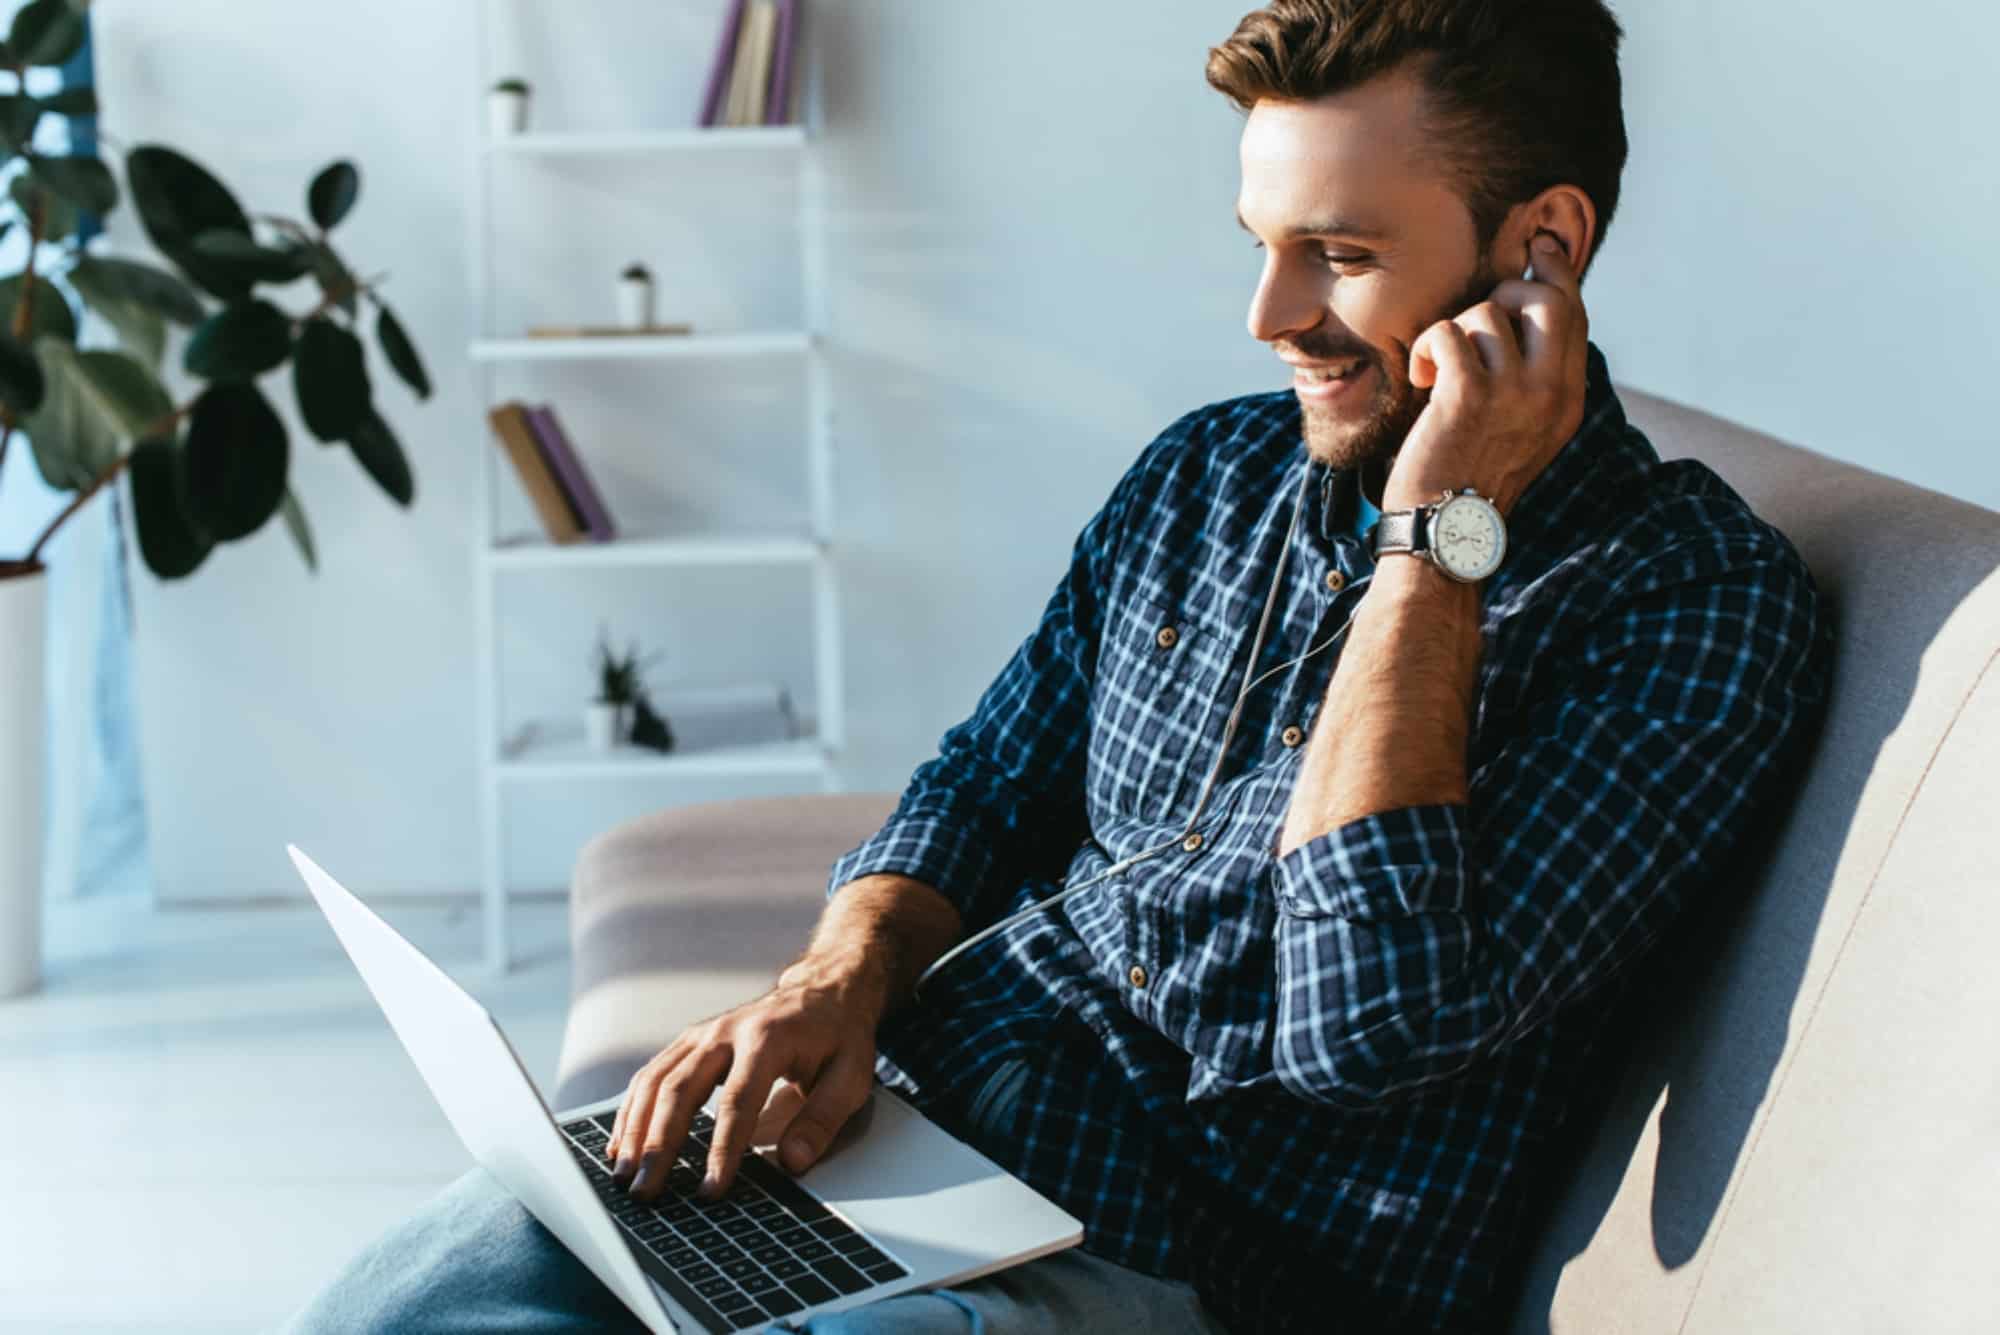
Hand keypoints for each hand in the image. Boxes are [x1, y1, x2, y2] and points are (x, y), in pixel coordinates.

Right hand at [605, 958, 883, 1203]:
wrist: (824, 992)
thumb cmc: (838, 1038)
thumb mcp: (852, 1077)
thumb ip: (823, 1119)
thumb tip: (793, 1163)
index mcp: (768, 1039)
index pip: (737, 1100)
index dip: (722, 1148)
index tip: (712, 1189)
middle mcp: (727, 1031)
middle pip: (681, 1089)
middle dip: (659, 1144)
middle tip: (646, 1190)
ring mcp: (703, 1033)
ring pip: (656, 1081)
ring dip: (635, 1130)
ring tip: (623, 1175)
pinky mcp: (690, 1042)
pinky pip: (652, 1076)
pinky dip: (631, 1110)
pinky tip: (621, 1144)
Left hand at [1383, 235, 1590, 516]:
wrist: (1445, 529)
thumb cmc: (1469, 475)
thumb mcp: (1521, 427)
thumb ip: (1532, 376)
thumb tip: (1523, 309)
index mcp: (1567, 399)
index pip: (1574, 315)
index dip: (1556, 274)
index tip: (1539, 249)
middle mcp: (1550, 392)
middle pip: (1548, 300)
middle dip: (1508, 292)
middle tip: (1477, 318)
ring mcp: (1513, 393)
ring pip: (1487, 313)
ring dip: (1453, 332)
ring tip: (1437, 371)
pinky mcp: (1468, 395)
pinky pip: (1448, 332)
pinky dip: (1426, 347)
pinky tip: (1421, 378)